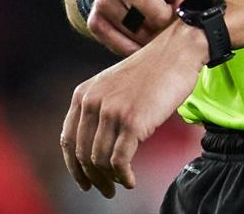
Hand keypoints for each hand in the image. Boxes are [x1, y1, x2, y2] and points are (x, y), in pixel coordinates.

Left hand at [61, 20, 207, 196]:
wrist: (176, 52)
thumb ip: (99, 107)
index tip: (84, 181)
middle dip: (92, 178)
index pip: (67, 139)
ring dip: (109, 179)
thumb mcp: (113, 85)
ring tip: (121, 184)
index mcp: (83, 93)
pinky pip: (119, 161)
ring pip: (100, 160)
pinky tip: (130, 181)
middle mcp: (92, 102)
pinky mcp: (132, 122)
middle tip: (105, 191)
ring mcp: (112, 111)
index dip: (74, 166)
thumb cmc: (151, 71)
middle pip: (82, 154)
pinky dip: (123, 176)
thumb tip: (94, 146)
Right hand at [87, 0, 203, 55]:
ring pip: (141, 35)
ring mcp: (103, 1)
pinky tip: (143, 36)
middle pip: (156, 15)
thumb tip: (189, 16)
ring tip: (154, 22)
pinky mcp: (95, 22)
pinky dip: (139, 48)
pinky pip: (125, 48)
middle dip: (169, 21)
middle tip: (169, 15)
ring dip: (155, 37)